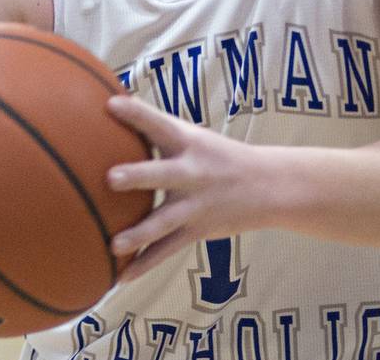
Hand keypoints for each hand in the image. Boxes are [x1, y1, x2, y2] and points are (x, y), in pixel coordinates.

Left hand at [104, 97, 270, 281]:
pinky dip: (144, 264)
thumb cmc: (218, 155)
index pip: (159, 123)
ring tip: (114, 245)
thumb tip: (111, 104)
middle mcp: (192, 172)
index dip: (136, 114)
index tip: (111, 104)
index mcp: (188, 142)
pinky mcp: (196, 230)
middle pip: (162, 174)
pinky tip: (120, 276)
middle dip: (137, 176)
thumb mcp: (195, 136)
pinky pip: (167, 249)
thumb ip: (157, 127)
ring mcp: (195, 204)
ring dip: (139, 233)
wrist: (268, 185)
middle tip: (111, 178)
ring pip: (164, 220)